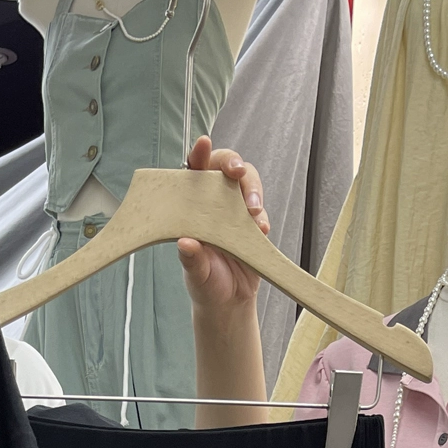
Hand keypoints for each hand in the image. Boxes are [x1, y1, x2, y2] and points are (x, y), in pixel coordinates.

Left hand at [177, 136, 267, 318]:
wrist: (229, 304)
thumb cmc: (205, 283)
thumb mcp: (196, 275)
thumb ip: (192, 260)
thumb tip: (185, 244)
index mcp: (191, 206)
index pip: (194, 172)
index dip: (199, 154)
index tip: (204, 143)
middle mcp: (214, 202)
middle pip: (227, 167)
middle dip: (234, 165)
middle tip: (238, 173)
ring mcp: (236, 210)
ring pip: (248, 183)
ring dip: (253, 191)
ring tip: (254, 213)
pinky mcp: (254, 222)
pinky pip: (262, 211)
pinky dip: (262, 218)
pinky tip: (260, 230)